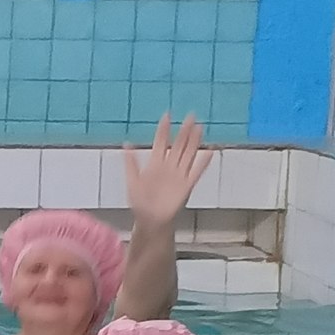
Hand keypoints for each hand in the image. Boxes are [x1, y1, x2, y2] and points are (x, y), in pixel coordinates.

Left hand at [122, 113, 210, 230]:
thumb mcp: (132, 181)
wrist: (149, 220)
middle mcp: (169, 166)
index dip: (164, 129)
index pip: (161, 142)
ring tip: (200, 127)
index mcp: (155, 164)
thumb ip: (131, 163)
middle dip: (184, 130)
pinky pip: (196, 172)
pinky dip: (202, 163)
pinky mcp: (186, 186)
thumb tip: (126, 143)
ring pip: (188, 154)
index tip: (167, 115)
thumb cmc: (140, 202)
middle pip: (179, 144)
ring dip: (194, 141)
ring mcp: (179, 175)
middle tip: (191, 115)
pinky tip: (208, 152)